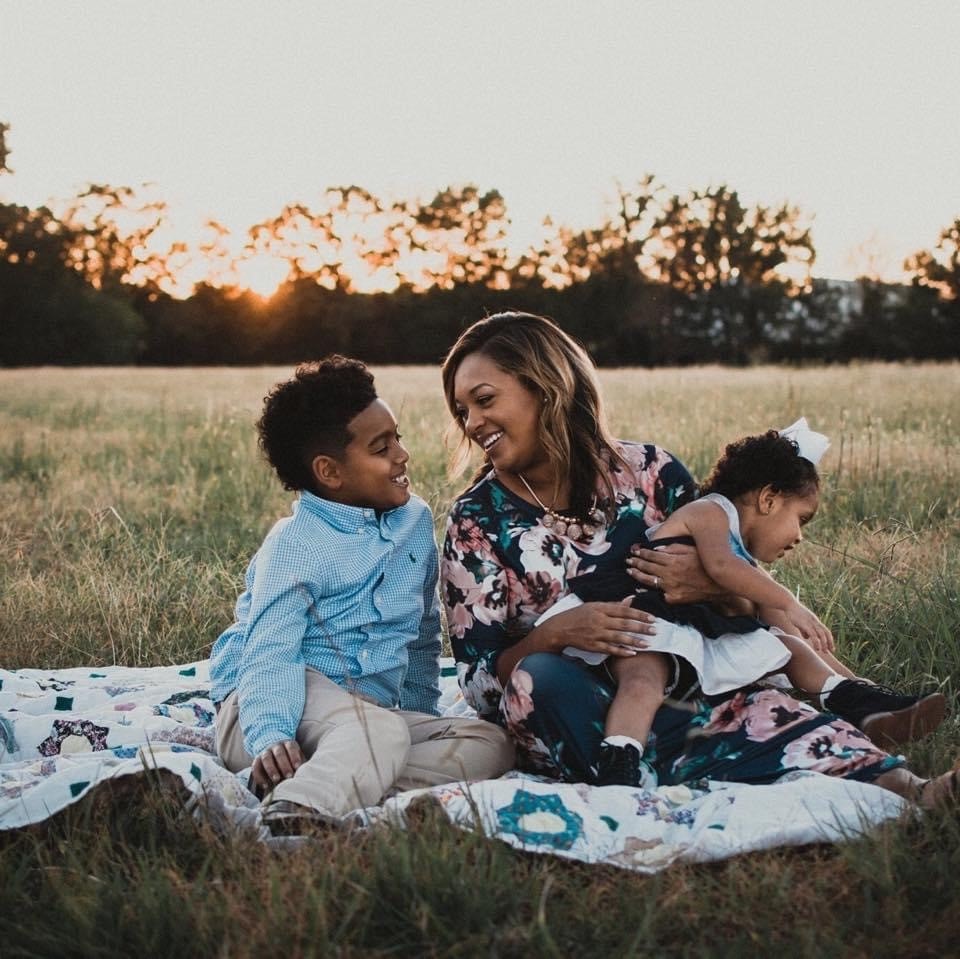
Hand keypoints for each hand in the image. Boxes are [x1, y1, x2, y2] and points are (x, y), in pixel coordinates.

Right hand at [251, 738, 303, 793]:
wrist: (273, 748)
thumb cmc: (290, 756)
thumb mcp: (297, 755)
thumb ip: (301, 763)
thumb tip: (307, 774)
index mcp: (288, 743)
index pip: (291, 747)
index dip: (294, 756)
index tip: (298, 767)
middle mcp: (276, 746)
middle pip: (279, 753)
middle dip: (284, 765)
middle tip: (289, 776)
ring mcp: (265, 752)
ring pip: (266, 758)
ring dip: (271, 769)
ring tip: (276, 780)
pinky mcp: (257, 759)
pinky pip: (255, 767)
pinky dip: (259, 776)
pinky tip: (265, 785)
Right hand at [535, 597, 655, 657]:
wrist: (559, 628)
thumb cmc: (578, 615)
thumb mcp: (594, 606)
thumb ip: (613, 604)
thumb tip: (631, 599)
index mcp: (600, 608)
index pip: (624, 610)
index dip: (639, 614)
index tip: (652, 618)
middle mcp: (599, 620)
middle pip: (624, 624)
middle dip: (641, 627)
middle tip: (655, 630)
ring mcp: (596, 634)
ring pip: (619, 638)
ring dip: (634, 641)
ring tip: (647, 644)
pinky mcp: (593, 645)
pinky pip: (610, 649)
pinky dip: (621, 651)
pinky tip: (632, 653)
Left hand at [626, 543, 723, 604]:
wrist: (719, 587)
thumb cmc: (706, 565)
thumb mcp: (692, 550)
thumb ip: (673, 548)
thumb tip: (656, 548)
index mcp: (673, 560)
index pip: (652, 555)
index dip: (641, 552)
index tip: (634, 551)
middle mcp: (669, 574)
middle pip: (647, 567)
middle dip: (635, 562)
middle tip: (627, 560)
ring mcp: (670, 587)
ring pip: (648, 581)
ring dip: (637, 575)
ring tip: (630, 571)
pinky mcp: (673, 598)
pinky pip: (657, 594)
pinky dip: (648, 591)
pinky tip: (639, 588)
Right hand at [764, 603, 834, 653]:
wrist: (788, 604)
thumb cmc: (793, 612)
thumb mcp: (801, 622)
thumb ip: (805, 630)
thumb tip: (807, 637)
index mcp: (815, 621)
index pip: (826, 631)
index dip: (829, 639)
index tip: (831, 647)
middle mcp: (815, 622)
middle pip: (826, 633)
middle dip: (829, 642)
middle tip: (831, 651)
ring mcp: (811, 622)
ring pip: (821, 634)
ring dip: (824, 644)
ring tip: (824, 651)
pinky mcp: (805, 624)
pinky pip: (813, 634)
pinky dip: (816, 641)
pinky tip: (816, 648)